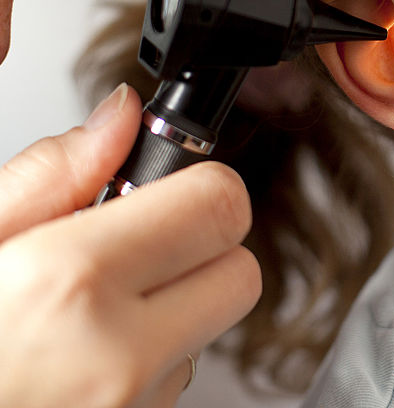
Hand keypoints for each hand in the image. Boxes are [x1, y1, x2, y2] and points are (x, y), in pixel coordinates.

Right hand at [0, 84, 262, 407]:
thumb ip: (49, 174)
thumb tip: (120, 116)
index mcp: (69, 286)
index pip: (220, 204)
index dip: (199, 187)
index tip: (167, 192)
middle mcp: (116, 361)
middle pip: (241, 273)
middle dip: (202, 249)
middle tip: (135, 250)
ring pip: (212, 330)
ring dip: (173, 311)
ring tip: (87, 316)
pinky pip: (178, 380)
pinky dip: (149, 361)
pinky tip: (83, 359)